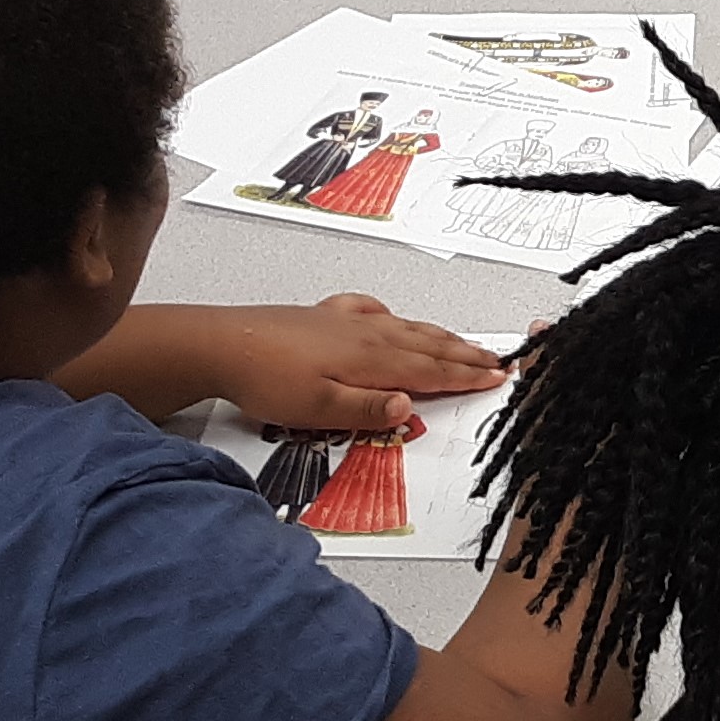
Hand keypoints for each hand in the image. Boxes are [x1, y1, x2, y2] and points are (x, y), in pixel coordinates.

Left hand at [213, 295, 511, 430]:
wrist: (221, 343)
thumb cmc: (267, 381)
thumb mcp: (319, 409)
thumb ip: (368, 409)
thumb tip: (410, 406)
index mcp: (371, 360)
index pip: (430, 371)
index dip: (466, 377)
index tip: (497, 377)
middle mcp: (366, 334)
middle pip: (427, 345)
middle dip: (465, 354)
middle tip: (498, 359)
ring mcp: (345, 320)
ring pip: (405, 327)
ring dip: (439, 335)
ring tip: (463, 342)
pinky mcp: (323, 315)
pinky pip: (370, 311)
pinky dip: (390, 316)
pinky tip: (389, 316)